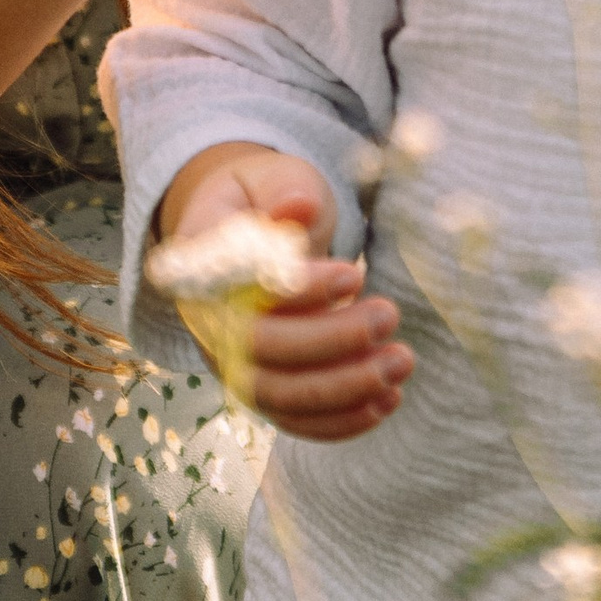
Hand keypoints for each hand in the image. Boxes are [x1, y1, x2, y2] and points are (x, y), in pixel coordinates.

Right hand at [158, 143, 415, 442]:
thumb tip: (298, 206)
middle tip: (389, 315)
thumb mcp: (272, 178)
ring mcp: (230, 363)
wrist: (243, 233)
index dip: (295, 290)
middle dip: (331, 341)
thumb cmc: (263, 201)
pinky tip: (389, 401)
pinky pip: (295, 421)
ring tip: (401, 361)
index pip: (237, 288)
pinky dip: (341, 421)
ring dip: (345, 388)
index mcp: (199, 266)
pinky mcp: (260, 389)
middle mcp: (206, 323)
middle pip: (259, 349)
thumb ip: (284, 190)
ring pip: (279, 396)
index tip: (351, 274)